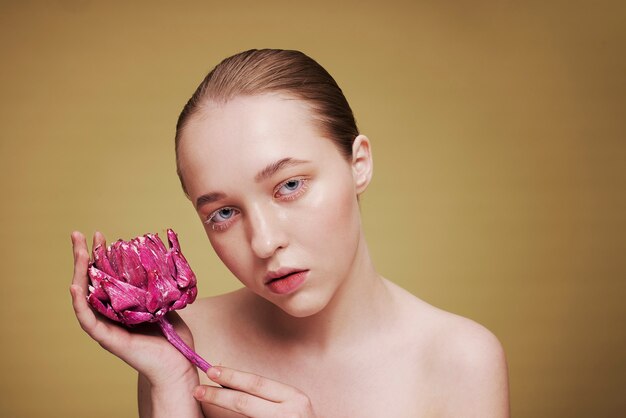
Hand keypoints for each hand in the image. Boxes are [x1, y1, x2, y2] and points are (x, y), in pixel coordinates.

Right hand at [70, 231, 196, 386]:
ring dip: (78, 272)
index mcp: (121, 306)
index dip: (100, 256)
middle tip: (78, 234)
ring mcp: (106, 327)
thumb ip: (157, 287)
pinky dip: (79, 302)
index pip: (105, 277)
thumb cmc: (174, 339)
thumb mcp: (165, 304)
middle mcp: (109, 315)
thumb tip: (161, 262)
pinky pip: (88, 319)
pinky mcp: (107, 339)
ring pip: (84, 297)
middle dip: (82, 257)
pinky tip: (75, 285)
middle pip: (90, 282)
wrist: (179, 366)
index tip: (101, 236)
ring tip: (76, 251)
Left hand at [193, 366, 316, 416]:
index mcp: (294, 398)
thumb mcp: (289, 405)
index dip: (232, 376)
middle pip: (246, 401)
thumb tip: (228, 380)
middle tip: (198, 389)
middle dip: (219, 394)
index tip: (211, 371)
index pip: (257, 384)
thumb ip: (264, 394)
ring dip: (221, 411)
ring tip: (203, 402)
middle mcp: (291, 413)